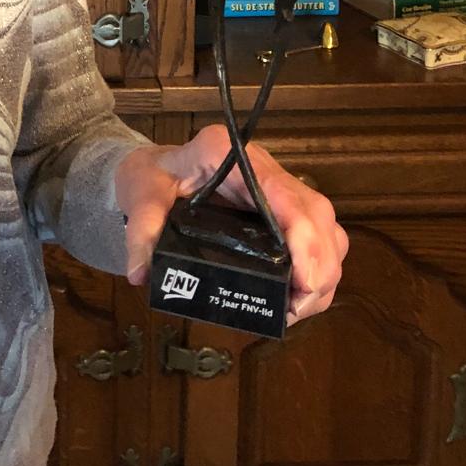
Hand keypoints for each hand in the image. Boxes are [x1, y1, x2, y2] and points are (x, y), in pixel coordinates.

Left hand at [114, 125, 348, 327]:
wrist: (153, 167)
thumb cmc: (150, 176)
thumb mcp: (140, 195)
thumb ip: (141, 229)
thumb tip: (139, 273)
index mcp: (230, 155)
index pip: (284, 194)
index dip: (305, 238)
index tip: (303, 281)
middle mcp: (263, 168)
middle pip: (317, 214)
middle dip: (320, 266)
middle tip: (299, 307)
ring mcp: (276, 188)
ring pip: (325, 228)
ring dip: (323, 272)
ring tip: (299, 309)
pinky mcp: (281, 210)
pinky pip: (316, 238)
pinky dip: (316, 271)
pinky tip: (298, 299)